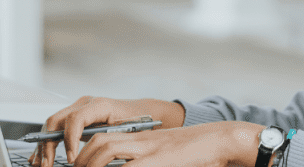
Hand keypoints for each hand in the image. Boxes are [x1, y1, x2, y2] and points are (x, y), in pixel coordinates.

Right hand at [30, 96, 185, 164]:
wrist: (141, 111)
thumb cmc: (137, 121)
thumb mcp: (126, 130)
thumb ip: (109, 140)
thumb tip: (95, 155)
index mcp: (99, 105)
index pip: (75, 119)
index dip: (70, 139)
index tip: (71, 159)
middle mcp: (84, 104)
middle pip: (56, 121)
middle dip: (48, 144)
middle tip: (48, 165)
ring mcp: (77, 109)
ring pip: (52, 125)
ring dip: (43, 146)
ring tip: (40, 164)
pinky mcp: (75, 117)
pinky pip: (56, 128)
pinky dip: (47, 143)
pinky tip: (39, 158)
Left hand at [71, 122, 262, 166]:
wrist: (220, 140)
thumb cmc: (195, 152)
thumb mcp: (164, 156)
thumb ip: (143, 161)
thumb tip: (130, 163)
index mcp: (141, 139)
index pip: (104, 139)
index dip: (86, 154)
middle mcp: (141, 140)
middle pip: (100, 141)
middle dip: (82, 160)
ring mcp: (149, 148)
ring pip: (107, 147)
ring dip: (92, 163)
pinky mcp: (158, 158)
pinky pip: (130, 166)